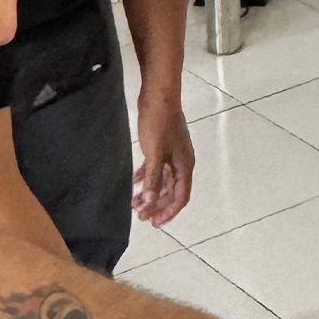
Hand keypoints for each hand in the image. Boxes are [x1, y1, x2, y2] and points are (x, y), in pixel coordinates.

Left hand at [133, 93, 193, 226]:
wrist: (158, 95)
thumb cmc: (159, 124)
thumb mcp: (155, 154)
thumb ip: (154, 179)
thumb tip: (152, 202)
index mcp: (185, 166)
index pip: (180, 197)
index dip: (169, 212)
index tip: (154, 223)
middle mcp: (182, 162)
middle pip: (171, 191)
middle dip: (157, 205)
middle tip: (140, 216)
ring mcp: (172, 154)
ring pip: (163, 180)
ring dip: (150, 193)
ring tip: (134, 204)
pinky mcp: (162, 145)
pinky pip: (156, 168)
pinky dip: (146, 177)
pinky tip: (134, 184)